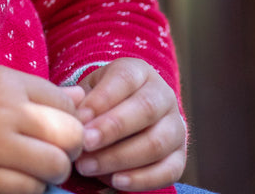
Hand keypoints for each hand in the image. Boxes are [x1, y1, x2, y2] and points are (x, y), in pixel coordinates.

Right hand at [0, 61, 84, 193]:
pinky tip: (17, 177)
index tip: (60, 124)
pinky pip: (27, 190)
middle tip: (57, 149)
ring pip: (54, 165)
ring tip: (38, 166)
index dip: (70, 116)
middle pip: (68, 134)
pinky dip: (30, 187)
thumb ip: (34, 88)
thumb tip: (79, 98)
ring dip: (53, 170)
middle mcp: (5, 111)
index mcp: (5, 81)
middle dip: (70, 145)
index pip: (63, 101)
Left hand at [72, 59, 185, 189]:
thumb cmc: (102, 100)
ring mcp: (176, 126)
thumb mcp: (90, 90)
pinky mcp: (180, 156)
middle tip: (84, 144)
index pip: (124, 80)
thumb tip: (73, 114)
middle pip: (145, 109)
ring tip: (89, 167)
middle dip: (112, 129)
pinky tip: (116, 181)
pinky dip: (142, 179)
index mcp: (139, 71)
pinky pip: (169, 171)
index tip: (79, 120)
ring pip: (156, 143)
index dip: (101, 100)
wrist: (129, 113)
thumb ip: (80, 100)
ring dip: (120, 158)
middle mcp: (163, 95)